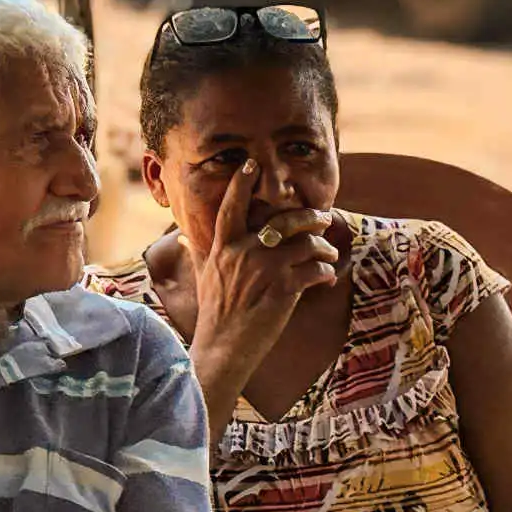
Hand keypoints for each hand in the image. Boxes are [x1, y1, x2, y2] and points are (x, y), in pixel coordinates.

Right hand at [188, 159, 338, 378]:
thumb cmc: (214, 312)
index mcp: (223, 247)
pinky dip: (325, 271)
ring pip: (305, 244)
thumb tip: (181, 238)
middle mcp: (242, 254)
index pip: (231, 208)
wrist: (222, 347)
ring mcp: (263, 271)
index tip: (252, 163)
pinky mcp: (282, 291)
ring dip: (324, 247)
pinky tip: (328, 276)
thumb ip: (197, 252)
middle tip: (323, 217)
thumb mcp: (203, 276)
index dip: (241, 183)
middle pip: (284, 221)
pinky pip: (314, 270)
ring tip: (330, 253)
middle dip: (309, 216)